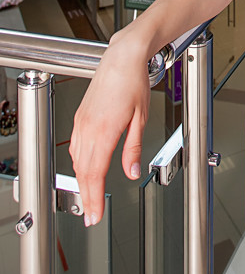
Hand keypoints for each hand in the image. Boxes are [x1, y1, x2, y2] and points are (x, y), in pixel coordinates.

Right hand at [69, 33, 150, 226]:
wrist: (121, 58)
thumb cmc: (134, 82)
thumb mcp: (140, 118)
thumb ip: (133, 148)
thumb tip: (132, 173)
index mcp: (104, 131)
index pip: (96, 174)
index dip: (95, 198)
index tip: (95, 215)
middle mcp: (89, 128)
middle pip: (83, 172)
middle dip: (87, 197)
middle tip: (91, 216)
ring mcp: (82, 122)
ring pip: (77, 160)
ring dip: (82, 181)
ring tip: (89, 198)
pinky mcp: (81, 116)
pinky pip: (75, 146)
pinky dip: (79, 163)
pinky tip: (85, 168)